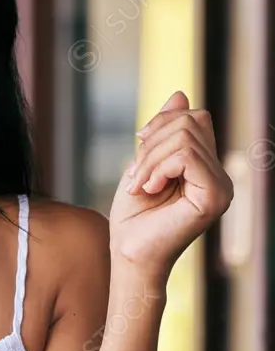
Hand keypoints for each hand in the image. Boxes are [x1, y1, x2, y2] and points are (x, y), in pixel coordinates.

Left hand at [109, 91, 233, 282]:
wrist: (128, 256)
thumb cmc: (133, 218)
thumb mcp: (144, 164)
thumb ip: (163, 133)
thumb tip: (180, 94)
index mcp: (207, 167)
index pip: (193, 118)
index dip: (159, 126)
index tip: (138, 155)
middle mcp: (221, 176)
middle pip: (191, 120)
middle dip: (152, 141)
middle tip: (136, 174)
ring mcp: (222, 187)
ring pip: (185, 137)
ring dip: (149, 159)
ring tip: (140, 185)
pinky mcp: (215, 197)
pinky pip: (186, 156)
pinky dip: (157, 168)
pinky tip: (148, 189)